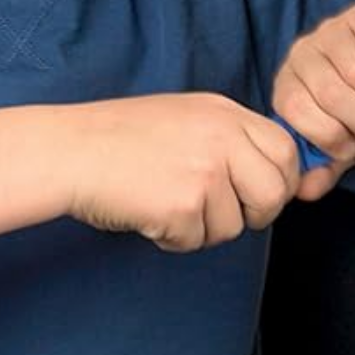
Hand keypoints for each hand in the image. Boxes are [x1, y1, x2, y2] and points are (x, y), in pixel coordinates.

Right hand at [67, 94, 304, 250]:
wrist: (70, 151)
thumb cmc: (120, 139)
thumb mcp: (186, 117)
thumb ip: (229, 138)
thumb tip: (272, 176)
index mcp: (225, 113)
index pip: (285, 150)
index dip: (281, 181)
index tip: (261, 196)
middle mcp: (221, 138)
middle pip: (274, 193)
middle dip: (256, 214)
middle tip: (220, 216)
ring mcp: (205, 171)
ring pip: (234, 226)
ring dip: (204, 229)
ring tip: (166, 205)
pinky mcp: (183, 206)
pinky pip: (197, 241)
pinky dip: (173, 239)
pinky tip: (148, 214)